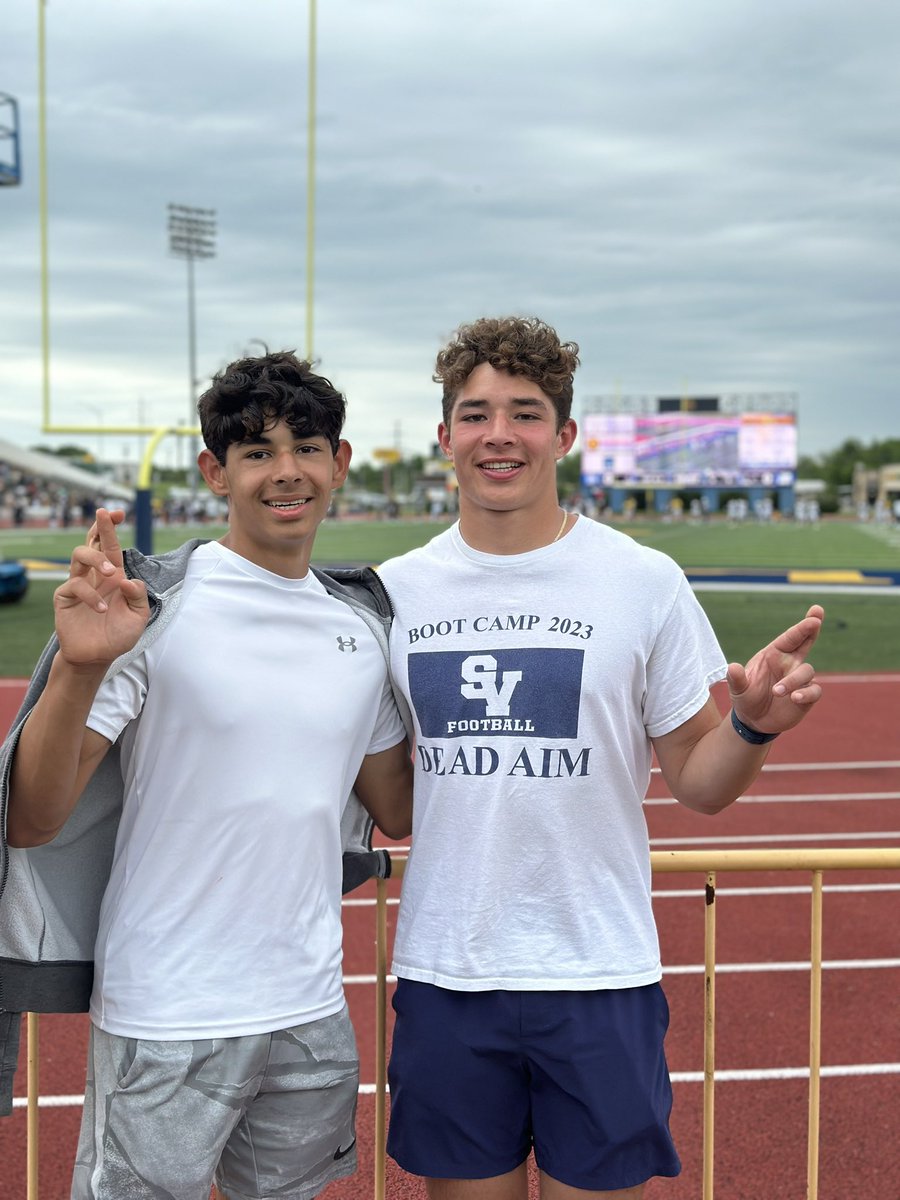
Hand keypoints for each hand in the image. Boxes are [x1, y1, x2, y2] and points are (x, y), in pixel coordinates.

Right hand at [55, 508, 148, 667]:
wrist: (98, 657)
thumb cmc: (119, 634)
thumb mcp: (138, 616)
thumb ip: (138, 596)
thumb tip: (128, 579)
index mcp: (113, 576)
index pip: (110, 546)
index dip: (111, 528)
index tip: (117, 512)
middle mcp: (94, 576)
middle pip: (92, 543)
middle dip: (99, 527)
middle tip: (106, 517)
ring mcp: (78, 584)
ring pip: (79, 556)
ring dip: (96, 559)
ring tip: (112, 574)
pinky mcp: (64, 597)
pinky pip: (75, 586)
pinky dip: (90, 596)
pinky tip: (102, 610)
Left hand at [726, 604, 823, 735]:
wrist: (754, 721)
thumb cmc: (746, 698)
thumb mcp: (738, 689)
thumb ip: (737, 679)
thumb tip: (732, 667)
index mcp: (773, 655)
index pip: (790, 638)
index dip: (802, 628)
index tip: (813, 618)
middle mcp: (789, 663)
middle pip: (806, 642)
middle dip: (812, 629)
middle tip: (816, 618)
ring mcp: (799, 679)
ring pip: (806, 671)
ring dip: (793, 680)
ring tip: (776, 691)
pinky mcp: (806, 696)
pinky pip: (814, 691)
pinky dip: (807, 693)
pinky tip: (795, 698)